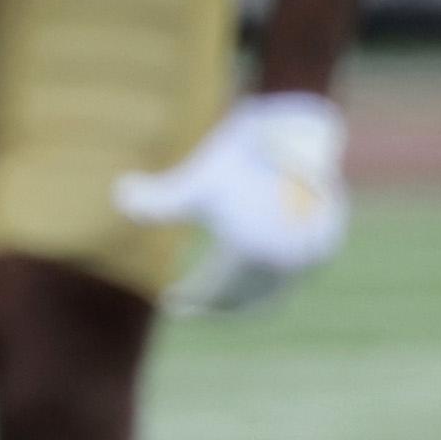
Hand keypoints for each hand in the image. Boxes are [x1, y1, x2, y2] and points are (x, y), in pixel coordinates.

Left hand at [113, 91, 347, 314]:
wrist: (302, 135)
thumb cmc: (243, 157)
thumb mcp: (199, 181)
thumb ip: (157, 198)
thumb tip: (118, 196)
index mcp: (249, 254)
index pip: (214, 292)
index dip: (191, 299)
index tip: (171, 301)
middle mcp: (281, 264)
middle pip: (242, 299)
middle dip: (215, 304)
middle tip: (191, 304)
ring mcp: (307, 258)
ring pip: (269, 294)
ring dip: (241, 299)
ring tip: (217, 294)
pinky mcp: (322, 249)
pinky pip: (288, 281)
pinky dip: (266, 286)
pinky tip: (250, 275)